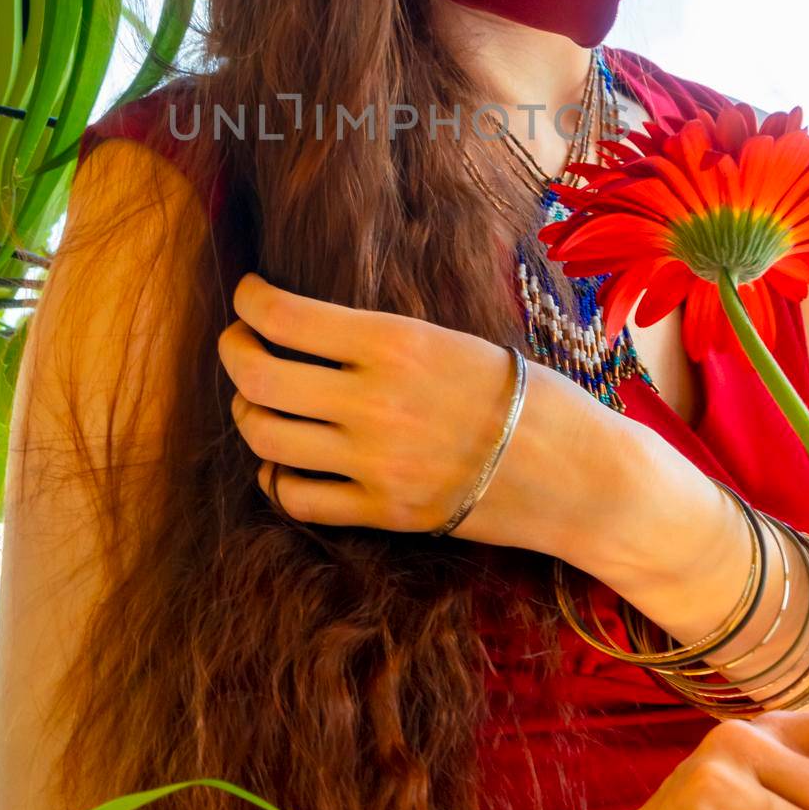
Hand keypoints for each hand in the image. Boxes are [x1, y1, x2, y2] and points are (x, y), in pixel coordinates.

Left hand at [219, 270, 562, 548]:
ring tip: (259, 400)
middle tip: (238, 342)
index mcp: (394, 342)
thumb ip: (379, 339)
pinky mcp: (381, 513)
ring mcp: (373, 462)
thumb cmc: (524, 393)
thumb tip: (309, 327)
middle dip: (232, 352)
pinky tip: (284, 461)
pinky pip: (295, 498)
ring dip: (248, 412)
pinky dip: (274, 477)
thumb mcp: (449, 339)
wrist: (576, 473)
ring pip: (264, 437)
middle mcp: (373, 400)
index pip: (284, 315)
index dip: (248, 301)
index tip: (247, 296)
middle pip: (256, 376)